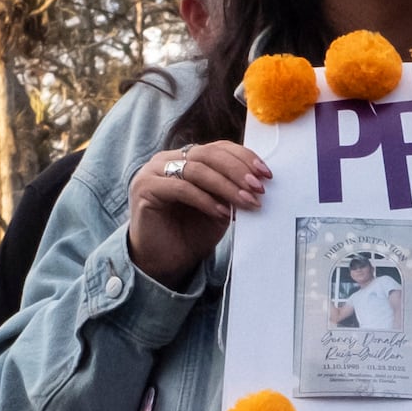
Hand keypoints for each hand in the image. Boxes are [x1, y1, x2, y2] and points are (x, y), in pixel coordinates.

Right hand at [124, 138, 274, 282]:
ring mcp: (153, 171)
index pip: (217, 148)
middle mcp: (167, 159)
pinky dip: (206, 200)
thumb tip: (259, 180)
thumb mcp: (219, 207)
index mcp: (185, 158)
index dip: (243, 157)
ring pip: (196, 169)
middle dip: (238, 170)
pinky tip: (222, 213)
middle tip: (258, 188)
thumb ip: (232, 189)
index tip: (266, 174)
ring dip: (226, 186)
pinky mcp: (145, 188)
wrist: (165, 263)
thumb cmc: (191, 234)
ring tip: (246, 202)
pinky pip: (181, 188)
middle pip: (208, 154)